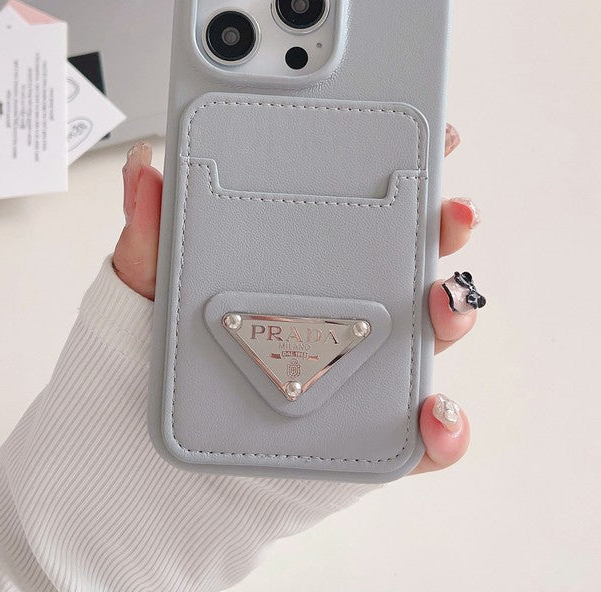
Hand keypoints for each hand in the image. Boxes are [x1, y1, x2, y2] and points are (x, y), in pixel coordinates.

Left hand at [113, 124, 481, 475]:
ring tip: (441, 302)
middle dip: (447, 228)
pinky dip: (446, 427)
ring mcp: (363, 369)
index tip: (438, 134)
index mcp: (305, 262)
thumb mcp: (150, 293)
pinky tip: (434, 414)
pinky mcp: (369, 433)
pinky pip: (424, 436)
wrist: (151, 467)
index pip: (368, 205)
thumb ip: (151, 234)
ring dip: (454, 313)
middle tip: (453, 211)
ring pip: (431, 334)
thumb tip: (146, 163)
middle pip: (414, 258)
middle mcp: (344, 307)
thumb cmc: (159, 367)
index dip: (409, 168)